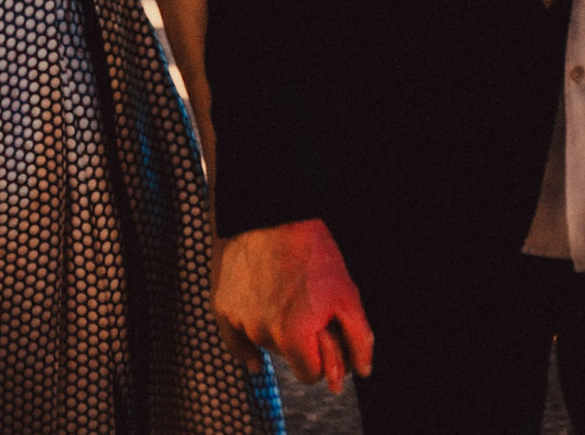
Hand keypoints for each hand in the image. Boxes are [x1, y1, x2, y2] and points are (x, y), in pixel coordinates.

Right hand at [213, 219, 374, 393]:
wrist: (269, 210)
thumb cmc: (311, 249)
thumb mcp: (346, 291)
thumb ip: (358, 337)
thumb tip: (361, 370)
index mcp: (294, 337)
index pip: (310, 374)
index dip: (323, 358)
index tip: (326, 337)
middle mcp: (263, 334)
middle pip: (288, 356)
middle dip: (299, 340)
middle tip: (307, 307)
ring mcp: (240, 320)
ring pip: (265, 341)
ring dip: (277, 328)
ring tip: (286, 293)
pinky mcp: (223, 305)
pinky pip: (234, 341)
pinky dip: (245, 347)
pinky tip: (256, 359)